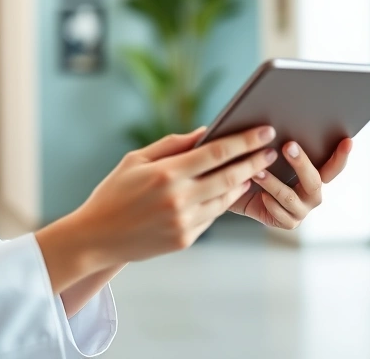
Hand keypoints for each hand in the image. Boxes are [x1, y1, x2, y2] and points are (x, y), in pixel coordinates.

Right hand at [36, 124, 279, 293]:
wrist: (96, 238)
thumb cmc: (114, 192)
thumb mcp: (136, 160)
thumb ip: (172, 145)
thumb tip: (205, 132)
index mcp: (166, 173)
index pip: (216, 152)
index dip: (245, 141)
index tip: (265, 131)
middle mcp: (179, 198)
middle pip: (230, 175)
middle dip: (255, 161)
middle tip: (272, 150)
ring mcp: (183, 222)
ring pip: (225, 198)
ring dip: (243, 182)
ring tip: (255, 169)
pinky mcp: (185, 239)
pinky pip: (212, 216)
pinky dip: (223, 201)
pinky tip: (230, 189)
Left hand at [228, 138, 352, 228]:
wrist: (238, 192)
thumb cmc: (257, 168)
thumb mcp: (269, 156)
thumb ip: (281, 146)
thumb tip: (276, 126)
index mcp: (314, 176)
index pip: (333, 166)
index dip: (341, 155)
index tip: (348, 141)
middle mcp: (312, 194)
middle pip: (315, 181)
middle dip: (301, 163)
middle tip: (288, 145)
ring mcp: (301, 210)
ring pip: (290, 197)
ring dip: (273, 183)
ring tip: (258, 171)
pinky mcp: (287, 223)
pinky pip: (280, 213)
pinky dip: (269, 203)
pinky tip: (259, 194)